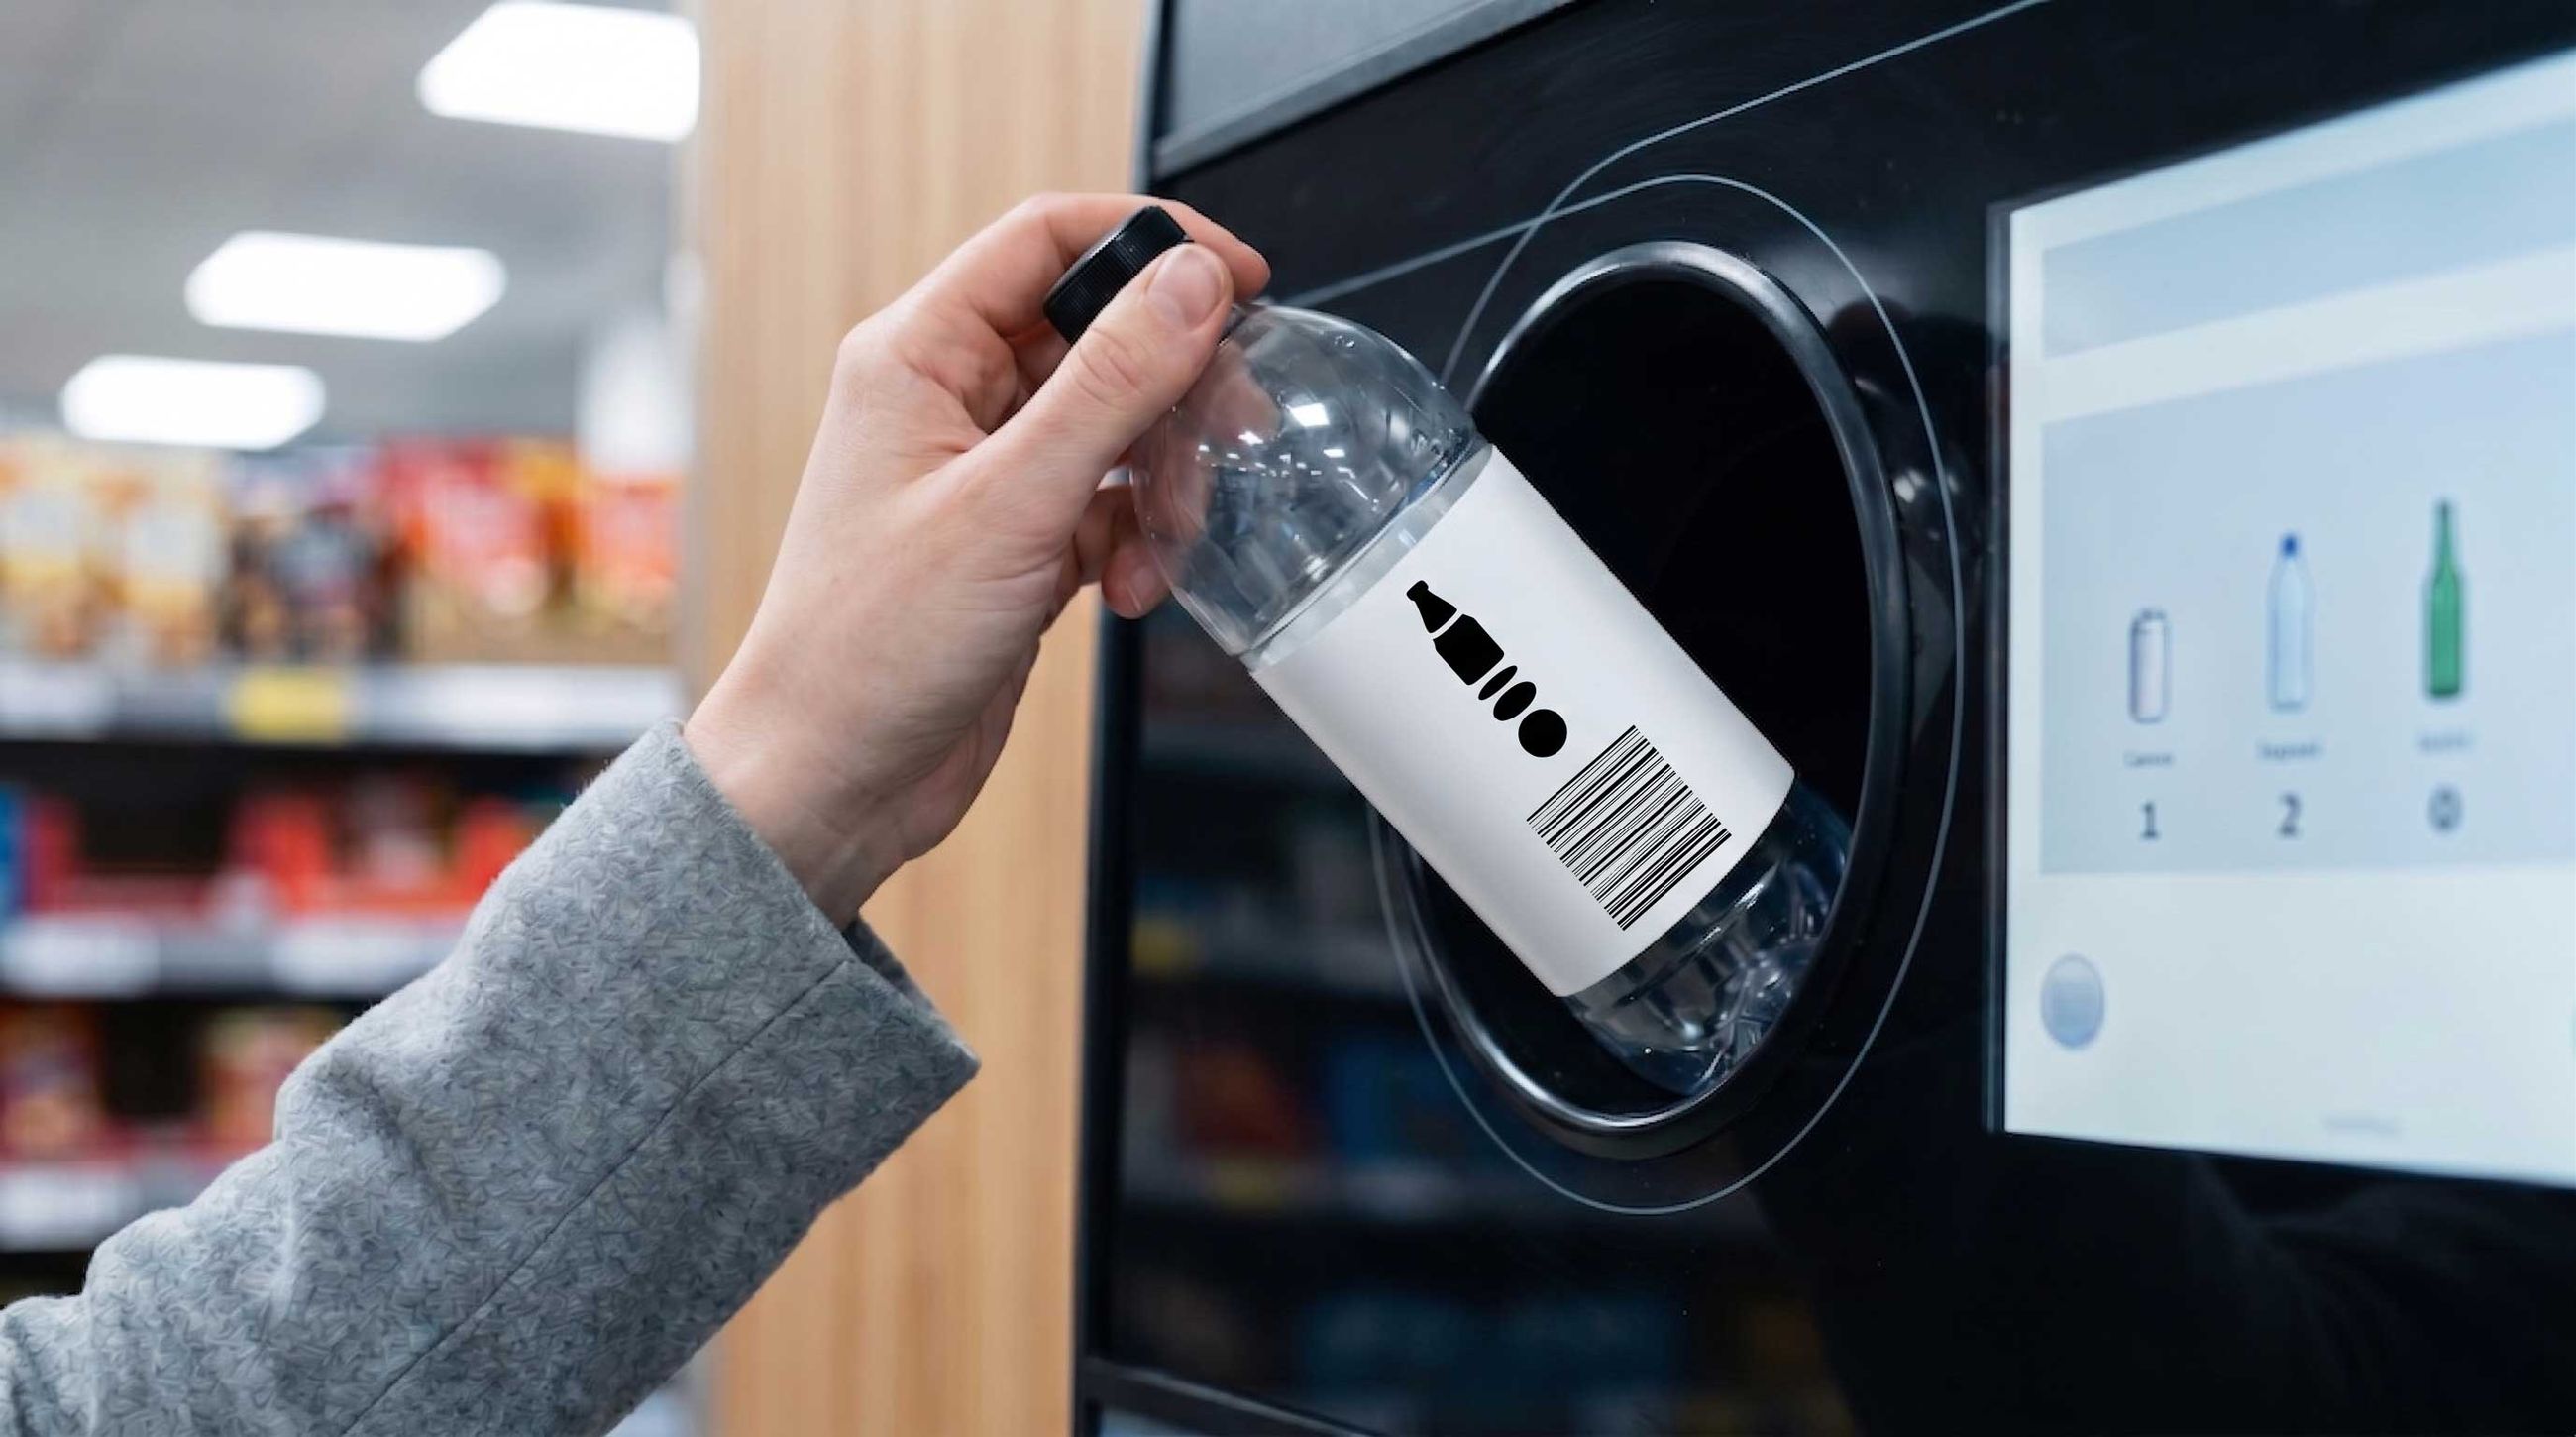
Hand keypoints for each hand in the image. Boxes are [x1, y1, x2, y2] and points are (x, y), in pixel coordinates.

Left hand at [686, 194, 1268, 920]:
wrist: (833, 778)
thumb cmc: (868, 646)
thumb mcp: (1010, 503)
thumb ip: (1111, 383)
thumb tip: (1189, 281)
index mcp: (917, 355)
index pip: (1048, 240)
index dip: (1150, 242)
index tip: (1238, 277)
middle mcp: (948, 400)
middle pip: (1100, 336)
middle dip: (1175, 387)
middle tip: (1232, 431)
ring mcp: (984, 473)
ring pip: (1116, 426)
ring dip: (1162, 480)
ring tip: (1166, 543)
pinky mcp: (1014, 541)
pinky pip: (1109, 504)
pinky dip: (1138, 541)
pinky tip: (1132, 591)